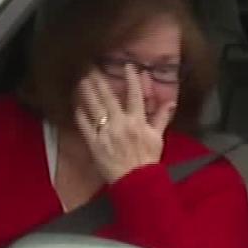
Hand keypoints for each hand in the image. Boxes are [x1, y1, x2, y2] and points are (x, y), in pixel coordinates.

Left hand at [74, 65, 174, 183]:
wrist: (136, 181)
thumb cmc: (148, 160)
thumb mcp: (158, 138)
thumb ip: (161, 118)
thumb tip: (170, 102)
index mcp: (137, 121)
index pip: (135, 95)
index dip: (131, 79)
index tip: (127, 66)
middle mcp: (120, 123)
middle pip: (108, 97)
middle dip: (100, 80)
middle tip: (92, 66)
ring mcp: (106, 133)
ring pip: (94, 107)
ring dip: (87, 92)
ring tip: (81, 80)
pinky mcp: (94, 143)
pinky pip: (85, 126)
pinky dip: (80, 114)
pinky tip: (76, 105)